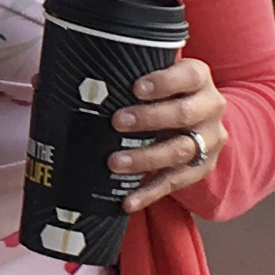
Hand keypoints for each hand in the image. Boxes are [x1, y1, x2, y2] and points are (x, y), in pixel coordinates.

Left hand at [110, 57, 225, 210]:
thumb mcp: (154, 77)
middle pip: (184, 114)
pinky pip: (175, 182)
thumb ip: (126, 74)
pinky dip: (150, 193)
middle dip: (150, 118)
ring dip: (146, 157)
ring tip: (115, 162)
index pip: (189, 76)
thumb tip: (65, 80)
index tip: (136, 88)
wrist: (200, 120)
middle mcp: (210, 108)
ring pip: (180, 150)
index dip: (164, 82)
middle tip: (117, 122)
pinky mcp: (201, 167)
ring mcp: (209, 140)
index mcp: (198, 79)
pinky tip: (128, 201)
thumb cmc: (163, 93)